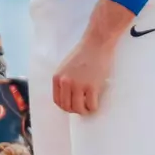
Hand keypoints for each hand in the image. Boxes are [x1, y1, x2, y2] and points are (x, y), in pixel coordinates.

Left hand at [52, 0, 132, 114]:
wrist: (97, 43)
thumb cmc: (84, 53)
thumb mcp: (66, 67)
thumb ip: (65, 81)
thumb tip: (69, 97)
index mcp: (57, 77)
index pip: (57, 101)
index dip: (66, 106)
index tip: (73, 106)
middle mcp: (65, 82)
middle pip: (67, 107)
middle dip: (75, 110)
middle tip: (83, 107)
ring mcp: (78, 85)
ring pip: (79, 109)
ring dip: (85, 110)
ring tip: (89, 106)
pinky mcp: (92, 86)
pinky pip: (91, 105)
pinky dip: (93, 107)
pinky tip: (95, 103)